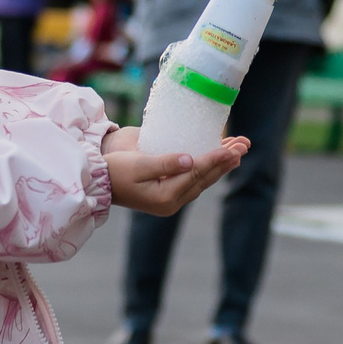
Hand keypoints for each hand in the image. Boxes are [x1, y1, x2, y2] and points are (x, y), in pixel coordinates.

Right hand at [104, 125, 247, 215]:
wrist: (98, 178)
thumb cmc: (114, 170)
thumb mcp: (137, 165)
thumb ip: (163, 163)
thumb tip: (189, 160)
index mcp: (165, 198)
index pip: (196, 175)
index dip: (215, 160)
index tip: (232, 149)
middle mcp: (172, 199)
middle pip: (206, 178)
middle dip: (226, 160)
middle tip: (244, 144)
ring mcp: (172, 193)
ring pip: (204, 178)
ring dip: (222, 162)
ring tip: (239, 146)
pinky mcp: (170, 184)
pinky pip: (195, 176)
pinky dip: (209, 163)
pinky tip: (220, 152)